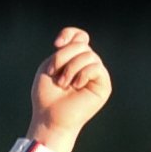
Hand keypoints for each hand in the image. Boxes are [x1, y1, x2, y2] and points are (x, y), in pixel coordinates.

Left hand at [24, 26, 112, 148]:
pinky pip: (96, 67)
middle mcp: (87, 65)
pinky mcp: (103, 85)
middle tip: (54, 74)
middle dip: (63, 56)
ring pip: (89, 55)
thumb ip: (65, 51)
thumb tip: (83, 42)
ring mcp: (96, 75)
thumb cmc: (47, 94)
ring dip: (71, 68)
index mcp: (74, 59)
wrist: (50, 117)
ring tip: (63, 83)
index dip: (69, 33)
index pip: (80, 36)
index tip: (56, 44)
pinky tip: (76, 86)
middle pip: (82, 45)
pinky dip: (83, 74)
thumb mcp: (50, 65)